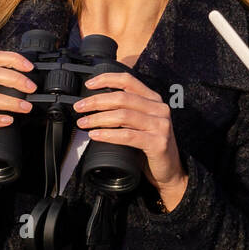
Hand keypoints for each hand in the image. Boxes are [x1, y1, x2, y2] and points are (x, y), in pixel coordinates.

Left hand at [74, 72, 187, 209]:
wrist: (169, 170)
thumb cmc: (150, 146)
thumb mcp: (140, 123)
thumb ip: (126, 111)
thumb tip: (94, 104)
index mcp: (154, 99)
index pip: (128, 80)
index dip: (107, 79)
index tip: (88, 85)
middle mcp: (159, 109)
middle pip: (123, 98)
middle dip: (96, 101)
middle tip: (79, 108)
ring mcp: (161, 125)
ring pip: (123, 116)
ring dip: (98, 118)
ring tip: (83, 123)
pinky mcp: (158, 143)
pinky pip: (128, 136)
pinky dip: (108, 135)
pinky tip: (96, 135)